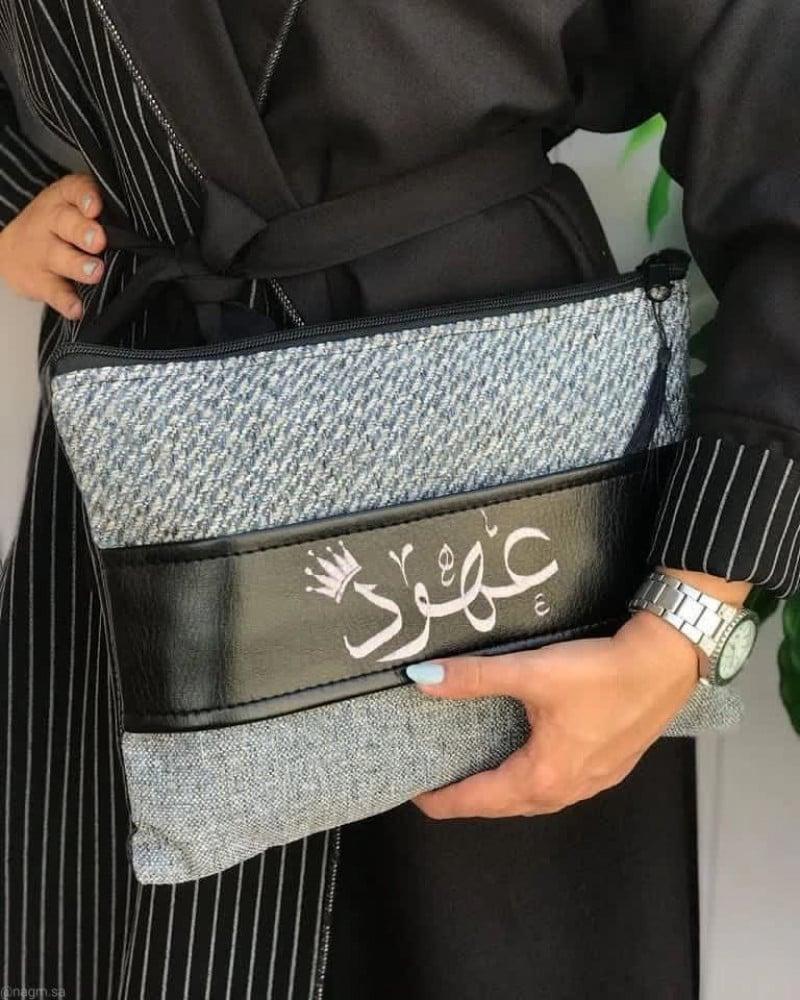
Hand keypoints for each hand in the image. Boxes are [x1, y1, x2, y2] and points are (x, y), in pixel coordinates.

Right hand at [0, 172, 105, 319]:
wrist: (13, 251)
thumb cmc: (60, 227)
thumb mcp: (73, 207)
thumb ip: (104, 212)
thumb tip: (141, 227)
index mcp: (65, 200)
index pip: (74, 191)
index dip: (85, 197)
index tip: (96, 206)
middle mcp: (51, 223)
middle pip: (65, 223)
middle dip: (82, 231)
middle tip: (99, 241)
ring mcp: (44, 253)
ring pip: (59, 257)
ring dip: (78, 265)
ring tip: (96, 272)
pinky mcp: (40, 282)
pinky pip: (54, 292)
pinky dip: (66, 301)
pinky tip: (78, 308)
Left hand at [409, 609, 700, 819]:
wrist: (666, 664)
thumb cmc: (600, 674)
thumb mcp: (531, 672)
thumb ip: (475, 677)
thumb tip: (422, 680)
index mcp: (541, 778)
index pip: (474, 801)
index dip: (439, 800)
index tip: (413, 793)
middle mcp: (565, 791)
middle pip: (501, 805)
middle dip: (465, 798)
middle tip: (435, 781)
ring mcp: (591, 783)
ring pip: (531, 798)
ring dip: (499, 791)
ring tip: (472, 772)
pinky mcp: (609, 767)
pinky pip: (556, 786)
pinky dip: (528, 780)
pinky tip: (523, 759)